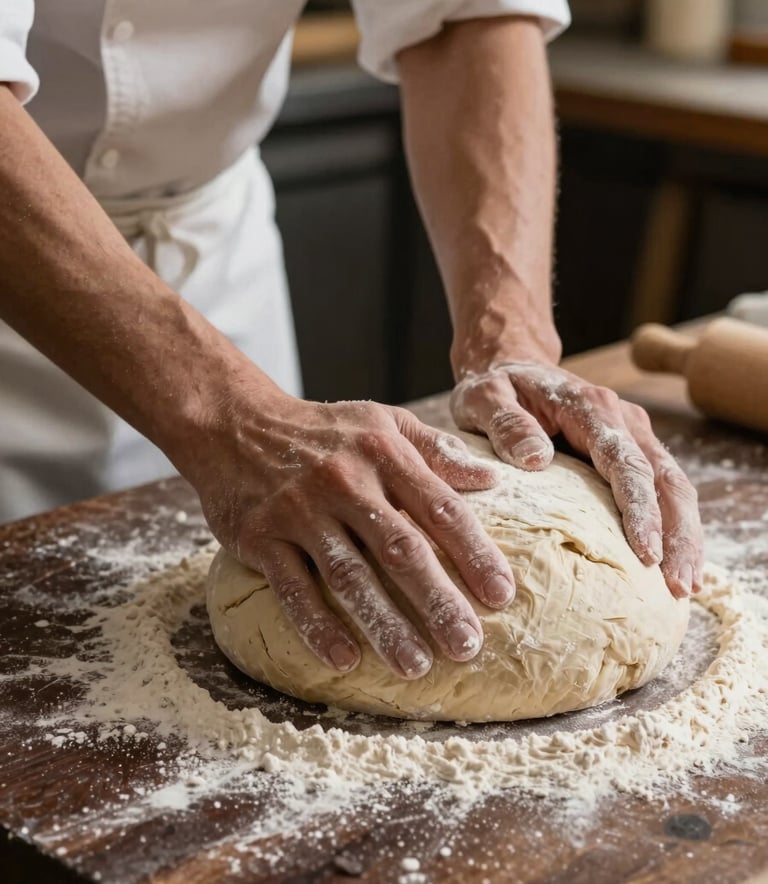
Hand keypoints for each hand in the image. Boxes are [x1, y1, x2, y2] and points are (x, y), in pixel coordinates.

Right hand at [189, 393, 516, 678]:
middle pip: (400, 548)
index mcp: (383, 453)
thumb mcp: (383, 421)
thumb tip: (491, 480)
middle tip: (468, 645)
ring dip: (384, 624)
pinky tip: (345, 659)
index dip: (474, 552)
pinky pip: (292, 587)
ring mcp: (300, 511)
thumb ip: (436, 450)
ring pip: (348, 575)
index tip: (502, 595)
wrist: (236, 424)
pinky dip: (317, 625)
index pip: (440, 507)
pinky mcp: (261, 536)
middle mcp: (345, 482)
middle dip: (437, 600)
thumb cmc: (322, 430)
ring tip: (416, 666)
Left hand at [450, 360, 702, 597]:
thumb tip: (535, 459)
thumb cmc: (496, 388)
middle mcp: (623, 420)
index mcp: (591, 407)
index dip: (640, 510)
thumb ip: (506, 424)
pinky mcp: (629, 452)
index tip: (646, 553)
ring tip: (684, 587)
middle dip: (678, 534)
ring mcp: (631, 436)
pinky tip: (671, 564)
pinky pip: (660, 490)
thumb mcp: (485, 399)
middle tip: (679, 586)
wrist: (510, 367)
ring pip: (672, 486)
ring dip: (684, 536)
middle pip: (665, 479)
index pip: (627, 464)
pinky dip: (672, 527)